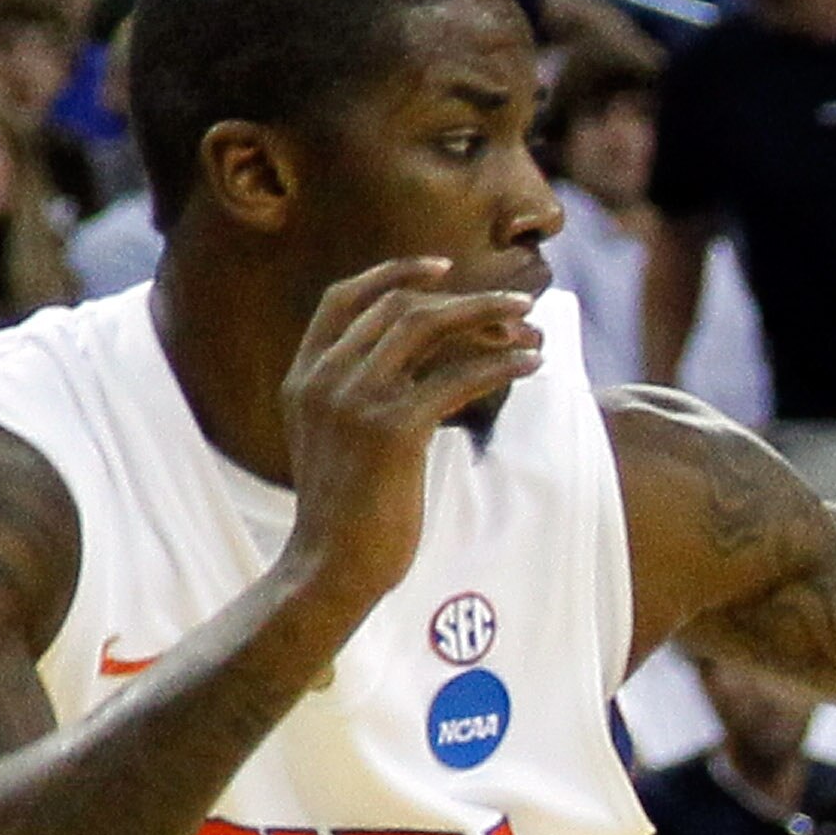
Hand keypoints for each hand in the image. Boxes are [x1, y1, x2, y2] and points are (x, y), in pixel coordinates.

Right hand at [279, 256, 544, 622]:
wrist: (330, 568)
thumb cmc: (344, 516)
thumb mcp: (333, 442)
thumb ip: (354, 397)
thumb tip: (416, 370)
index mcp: (304, 376)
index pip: (344, 298)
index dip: (393, 274)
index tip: (441, 266)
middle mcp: (325, 377)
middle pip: (399, 306)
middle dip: (463, 298)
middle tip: (514, 306)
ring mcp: (356, 399)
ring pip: (428, 325)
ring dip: (487, 316)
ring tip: (531, 324)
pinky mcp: (394, 428)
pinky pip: (458, 377)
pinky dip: (501, 365)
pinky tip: (531, 365)